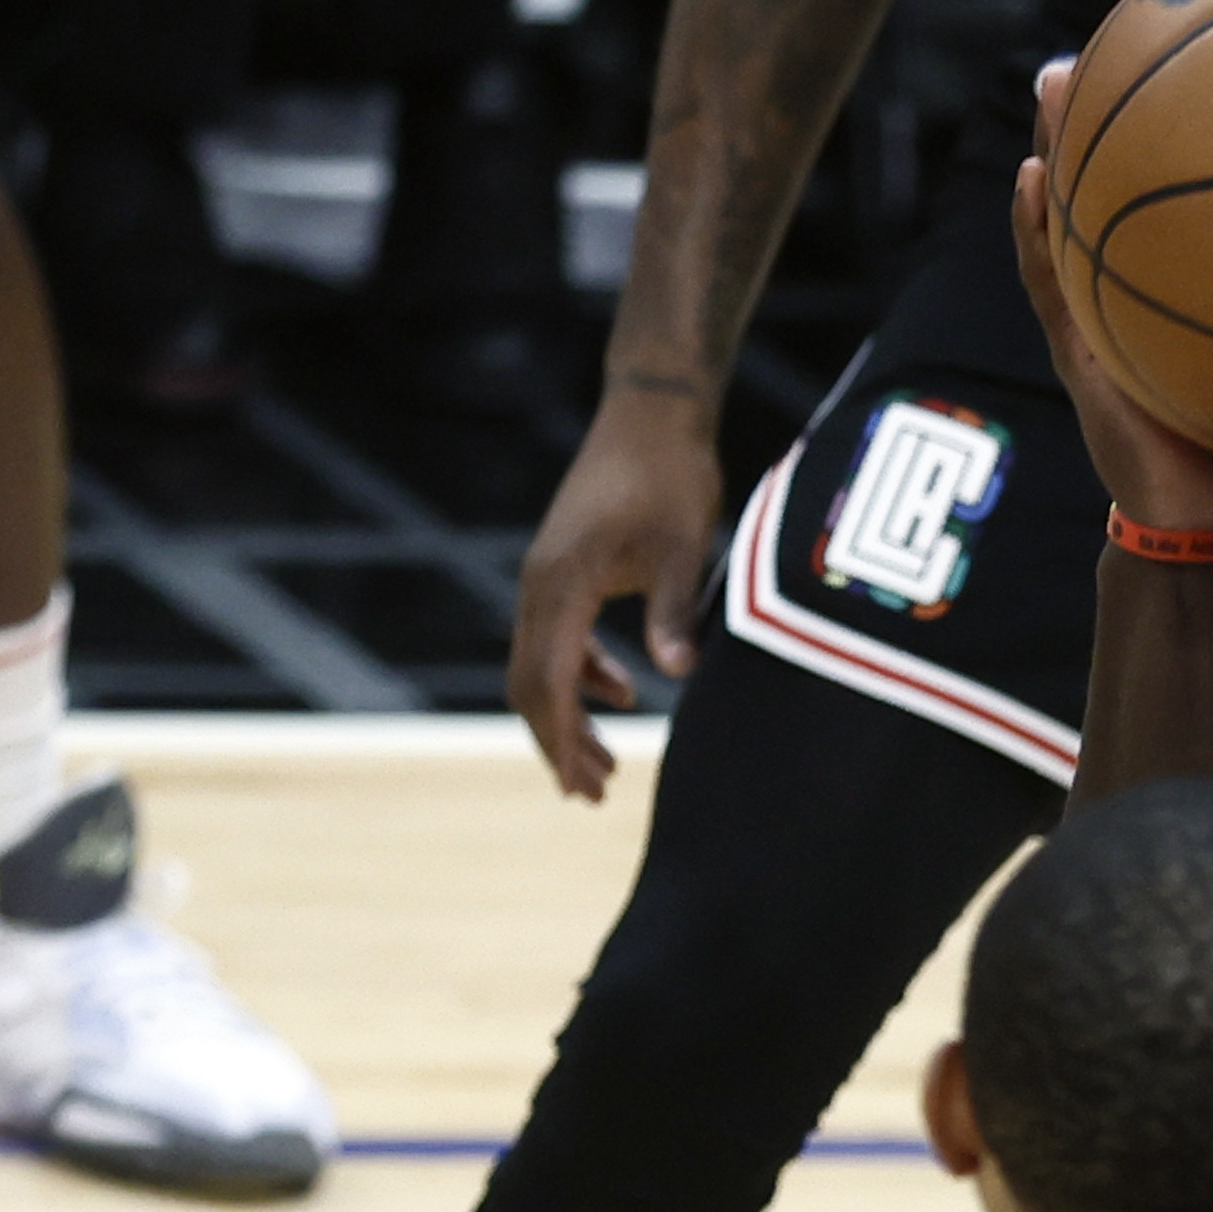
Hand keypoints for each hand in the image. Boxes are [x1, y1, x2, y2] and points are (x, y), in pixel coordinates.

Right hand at [507, 392, 724, 802]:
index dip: (562, 738)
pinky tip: (622, 693)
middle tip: (591, 794)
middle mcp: (539, 583)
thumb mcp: (682, 546)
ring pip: (541, 662)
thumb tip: (679, 676)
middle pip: (530, 682)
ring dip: (568, 713)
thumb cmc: (671, 476)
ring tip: (604, 764)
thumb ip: (673, 612)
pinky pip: (559, 636)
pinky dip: (583, 673)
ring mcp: (547, 574)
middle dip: (557, 741)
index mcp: (561, 583)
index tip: (586, 785)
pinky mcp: (565, 567)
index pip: (546, 680)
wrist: (652, 416)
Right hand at [1012, 59, 1212, 535]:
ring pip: (1068, 222)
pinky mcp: (1073, 353)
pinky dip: (1035, 234)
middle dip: (1104, 128)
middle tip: (1100, 51)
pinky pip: (1047, 284)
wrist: (1199, 524)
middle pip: (1112, 198)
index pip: (1171, 204)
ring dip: (1055, 153)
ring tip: (1052, 84)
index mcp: (1174, 295)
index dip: (1171, 144)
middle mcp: (1128, 297)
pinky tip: (1031, 183)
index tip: (1185, 72)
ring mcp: (1092, 320)